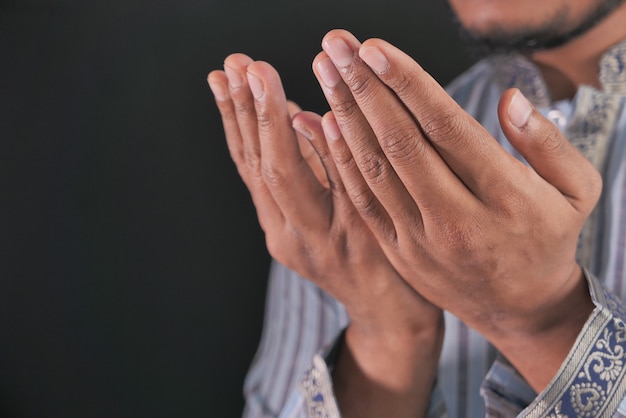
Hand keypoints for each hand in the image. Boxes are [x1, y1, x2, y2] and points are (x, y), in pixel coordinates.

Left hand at [208, 54, 441, 416]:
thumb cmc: (404, 273)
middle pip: (258, 169)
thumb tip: (311, 119)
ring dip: (237, 123)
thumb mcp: (387, 223)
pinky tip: (243, 113)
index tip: (260, 74)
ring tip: (222, 79)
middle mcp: (293, 238)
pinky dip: (251, 143)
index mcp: (325, 235)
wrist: (390, 315)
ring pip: (253, 174)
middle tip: (231, 66)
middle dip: (244, 112)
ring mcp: (282, 238)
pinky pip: (260, 183)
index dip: (271, 120)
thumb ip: (350, 171)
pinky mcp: (281, 233)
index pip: (286, 171)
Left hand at [314, 29, 600, 390]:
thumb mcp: (575, 191)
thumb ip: (547, 142)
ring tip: (325, 73)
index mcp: (504, 197)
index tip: (375, 49)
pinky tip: (325, 124)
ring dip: (344, 116)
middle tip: (337, 46)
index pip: (447, 128)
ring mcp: (422, 240)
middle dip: (364, 89)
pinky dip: (343, 162)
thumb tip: (510, 99)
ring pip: (375, 169)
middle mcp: (457, 219)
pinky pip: (364, 201)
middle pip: (401, 143)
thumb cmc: (547, 240)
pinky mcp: (399, 252)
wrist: (519, 309)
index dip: (407, 84)